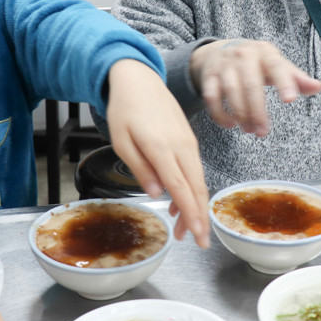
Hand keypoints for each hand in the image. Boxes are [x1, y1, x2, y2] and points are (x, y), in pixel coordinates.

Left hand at [106, 59, 210, 246]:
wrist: (138, 79)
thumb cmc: (125, 110)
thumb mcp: (121, 141)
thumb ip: (140, 168)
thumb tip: (158, 193)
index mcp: (161, 147)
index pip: (182, 188)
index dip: (191, 215)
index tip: (198, 236)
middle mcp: (181, 146)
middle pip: (197, 188)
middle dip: (199, 217)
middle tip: (197, 241)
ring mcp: (187, 142)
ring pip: (198, 180)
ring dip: (194, 206)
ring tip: (184, 227)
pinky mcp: (188, 140)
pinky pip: (194, 169)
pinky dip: (191, 189)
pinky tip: (179, 201)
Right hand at [190, 39, 320, 135]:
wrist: (220, 49)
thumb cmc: (256, 62)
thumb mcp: (277, 65)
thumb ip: (296, 78)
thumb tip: (318, 87)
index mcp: (265, 53)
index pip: (277, 66)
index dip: (284, 82)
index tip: (290, 100)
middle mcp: (244, 56)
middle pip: (251, 84)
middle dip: (257, 110)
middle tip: (262, 132)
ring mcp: (224, 65)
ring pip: (231, 91)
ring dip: (240, 114)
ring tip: (249, 130)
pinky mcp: (209, 76)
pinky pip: (211, 96)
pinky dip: (219, 113)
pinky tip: (230, 125)